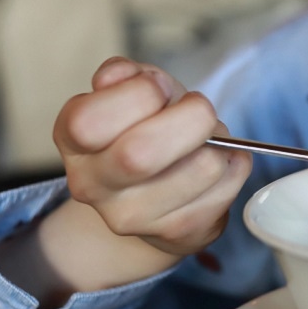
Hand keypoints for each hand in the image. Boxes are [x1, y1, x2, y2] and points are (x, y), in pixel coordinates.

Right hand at [53, 57, 250, 256]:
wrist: (153, 199)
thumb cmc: (143, 129)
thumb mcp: (129, 91)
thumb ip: (125, 74)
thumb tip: (120, 75)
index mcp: (73, 141)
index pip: (89, 122)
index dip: (138, 94)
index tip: (158, 87)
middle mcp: (93, 185)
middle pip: (140, 155)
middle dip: (191, 117)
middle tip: (199, 110)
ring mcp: (133, 217)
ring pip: (201, 168)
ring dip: (219, 142)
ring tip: (206, 140)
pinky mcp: (178, 233)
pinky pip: (226, 187)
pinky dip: (234, 165)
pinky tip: (216, 166)